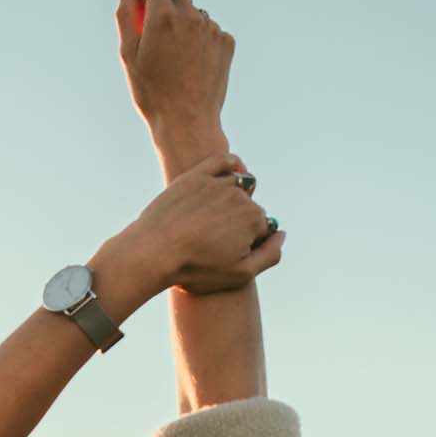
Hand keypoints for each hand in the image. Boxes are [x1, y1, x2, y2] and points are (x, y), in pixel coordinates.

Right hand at [115, 0, 234, 157]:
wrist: (187, 123)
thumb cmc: (152, 93)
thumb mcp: (129, 55)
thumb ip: (126, 14)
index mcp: (163, 16)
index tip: (143, 6)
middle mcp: (190, 15)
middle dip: (166, 6)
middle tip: (159, 37)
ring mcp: (212, 28)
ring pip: (195, 12)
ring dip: (185, 24)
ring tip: (177, 58)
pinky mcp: (226, 42)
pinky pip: (210, 30)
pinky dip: (201, 40)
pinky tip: (193, 65)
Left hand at [124, 151, 282, 295]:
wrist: (153, 252)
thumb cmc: (196, 268)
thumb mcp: (240, 275)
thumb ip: (270, 255)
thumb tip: (282, 234)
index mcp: (254, 219)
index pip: (262, 228)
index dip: (249, 243)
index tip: (229, 255)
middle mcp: (239, 196)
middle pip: (250, 207)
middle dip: (240, 222)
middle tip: (215, 241)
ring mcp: (217, 182)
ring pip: (238, 185)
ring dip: (234, 198)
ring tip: (214, 219)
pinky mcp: (196, 175)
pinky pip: (223, 161)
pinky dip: (232, 165)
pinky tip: (231, 174)